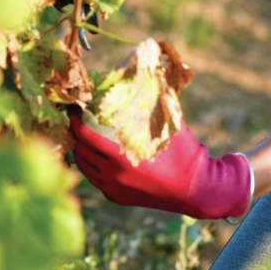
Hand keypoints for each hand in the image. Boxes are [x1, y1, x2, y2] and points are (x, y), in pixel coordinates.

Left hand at [69, 118, 251, 219]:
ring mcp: (114, 189)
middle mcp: (113, 175)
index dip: (76, 120)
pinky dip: (94, 168)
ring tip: (84, 138)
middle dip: (77, 135)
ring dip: (82, 152)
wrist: (195, 189)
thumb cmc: (184, 152)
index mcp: (121, 155)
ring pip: (85, 169)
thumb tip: (146, 70)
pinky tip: (99, 157)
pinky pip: (97, 181)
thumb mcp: (169, 123)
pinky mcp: (118, 198)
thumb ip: (154, 100)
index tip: (75, 109)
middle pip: (81, 151)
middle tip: (78, 121)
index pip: (85, 135)